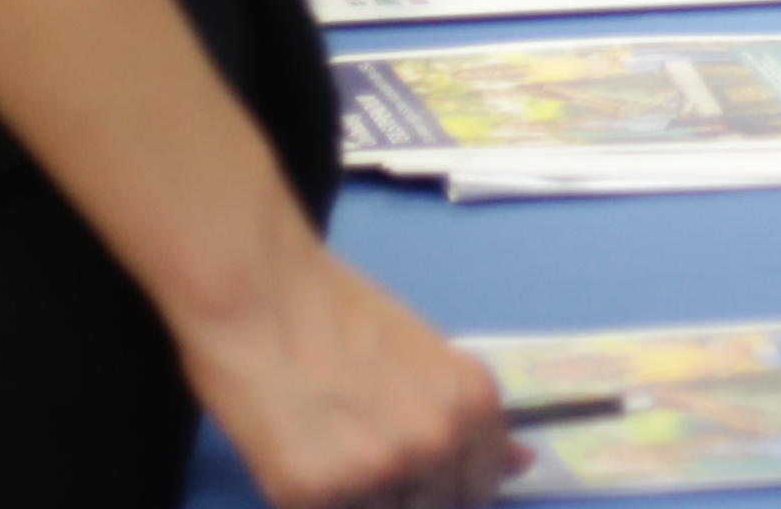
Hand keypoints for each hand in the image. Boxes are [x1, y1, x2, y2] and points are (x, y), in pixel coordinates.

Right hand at [178, 242, 512, 508]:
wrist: (259, 293)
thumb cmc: (339, 314)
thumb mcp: (427, 356)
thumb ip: (469, 418)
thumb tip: (521, 463)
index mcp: (472, 405)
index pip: (481, 488)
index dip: (449, 484)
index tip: (421, 472)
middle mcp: (436, 443)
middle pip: (434, 508)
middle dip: (406, 492)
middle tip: (363, 445)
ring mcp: (376, 474)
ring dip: (366, 499)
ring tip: (333, 448)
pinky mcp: (315, 495)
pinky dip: (322, 500)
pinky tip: (303, 459)